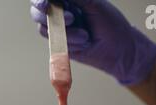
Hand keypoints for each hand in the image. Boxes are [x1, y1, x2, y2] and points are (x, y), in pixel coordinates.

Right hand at [30, 0, 155, 84]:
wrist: (117, 50)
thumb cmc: (110, 24)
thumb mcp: (94, 4)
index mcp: (69, 0)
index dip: (40, 0)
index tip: (45, 3)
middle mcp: (60, 12)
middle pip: (37, 11)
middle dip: (48, 15)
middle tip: (71, 19)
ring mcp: (59, 29)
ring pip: (44, 27)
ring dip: (66, 32)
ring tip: (85, 36)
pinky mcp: (60, 44)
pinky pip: (53, 41)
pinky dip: (68, 42)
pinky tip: (83, 42)